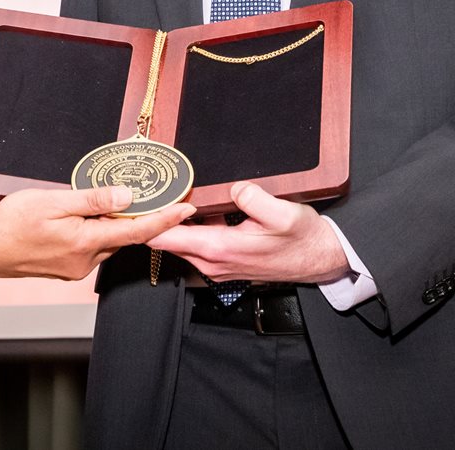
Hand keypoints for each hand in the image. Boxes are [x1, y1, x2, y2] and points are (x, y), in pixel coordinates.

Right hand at [0, 186, 195, 280]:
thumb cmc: (11, 222)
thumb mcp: (52, 200)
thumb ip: (92, 199)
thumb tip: (127, 198)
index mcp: (85, 243)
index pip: (137, 232)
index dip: (165, 220)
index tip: (186, 209)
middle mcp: (85, 261)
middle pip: (123, 237)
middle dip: (137, 218)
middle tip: (150, 193)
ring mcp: (74, 268)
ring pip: (106, 242)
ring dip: (112, 224)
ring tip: (109, 200)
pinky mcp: (64, 268)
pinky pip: (91, 247)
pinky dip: (95, 231)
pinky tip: (84, 216)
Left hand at [147, 182, 349, 284]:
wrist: (319, 260)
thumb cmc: (302, 238)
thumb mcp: (284, 213)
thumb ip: (256, 198)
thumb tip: (235, 187)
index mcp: (219, 248)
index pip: (165, 237)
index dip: (147, 219)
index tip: (134, 200)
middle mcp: (212, 262)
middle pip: (166, 241)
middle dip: (154, 219)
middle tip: (142, 191)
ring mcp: (217, 267)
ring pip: (181, 243)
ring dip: (171, 224)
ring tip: (163, 195)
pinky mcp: (224, 265)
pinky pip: (196, 245)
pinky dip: (188, 229)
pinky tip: (194, 209)